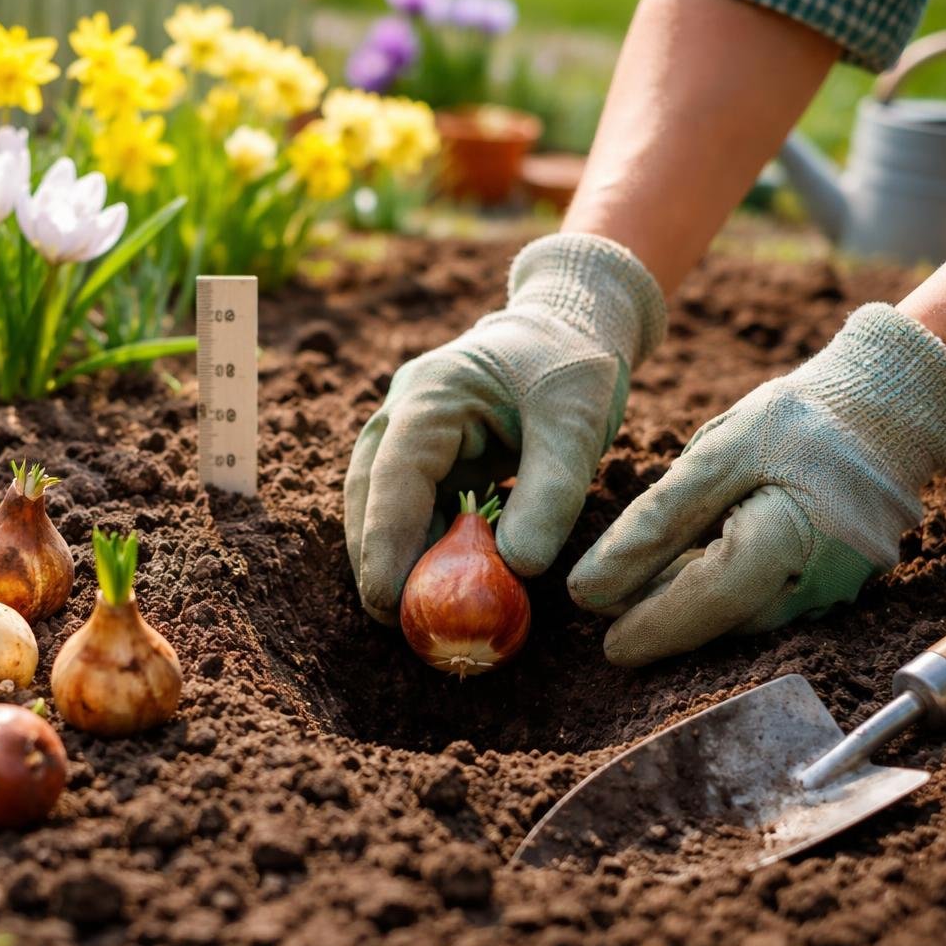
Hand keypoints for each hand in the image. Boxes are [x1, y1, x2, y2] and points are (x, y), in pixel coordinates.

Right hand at [344, 233, 665, 623]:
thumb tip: (516, 568)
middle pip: (369, 492)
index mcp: (432, 394)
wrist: (569, 325)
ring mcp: (408, 432)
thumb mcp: (576, 424)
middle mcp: (404, 412)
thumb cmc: (572, 366)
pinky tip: (433, 582)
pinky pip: (409, 504)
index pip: (394, 474)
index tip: (386, 598)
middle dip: (374, 556)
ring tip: (411, 613)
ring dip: (391, 554)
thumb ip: (550, 494)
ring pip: (381, 501)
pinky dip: (416, 543)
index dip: (384, 539)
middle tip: (390, 620)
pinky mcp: (427, 454)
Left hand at [569, 304, 945, 665]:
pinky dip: (723, 592)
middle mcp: (826, 578)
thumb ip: (655, 521)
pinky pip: (769, 600)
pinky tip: (687, 570)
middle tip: (607, 616)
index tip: (606, 645)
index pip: (712, 598)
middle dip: (665, 621)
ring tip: (638, 589)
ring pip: (746, 615)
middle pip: (727, 616)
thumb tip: (591, 587)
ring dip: (691, 607)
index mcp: (797, 537)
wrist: (889, 404)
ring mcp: (838, 586)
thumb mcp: (716, 453)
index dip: (655, 625)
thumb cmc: (800, 419)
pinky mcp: (836, 582)